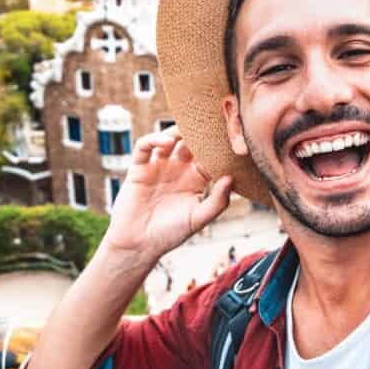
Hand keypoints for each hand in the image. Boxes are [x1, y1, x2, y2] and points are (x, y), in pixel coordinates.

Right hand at [100, 127, 231, 269]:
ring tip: (188, 129)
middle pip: (190, 143)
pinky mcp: (139, 168)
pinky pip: (144, 146)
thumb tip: (231, 178)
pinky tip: (166, 142)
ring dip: (177, 131)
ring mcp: (158, 166)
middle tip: (210, 123)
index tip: (230, 139)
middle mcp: (177, 170)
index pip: (210, 157)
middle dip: (199, 133)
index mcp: (195, 180)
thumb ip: (217, 201)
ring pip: (168, 139)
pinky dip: (154, 139)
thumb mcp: (198, 219)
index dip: (218, 148)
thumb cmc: (169, 234)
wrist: (138, 245)